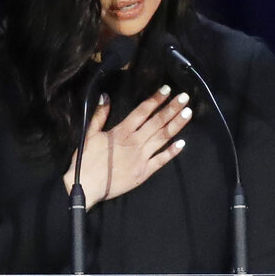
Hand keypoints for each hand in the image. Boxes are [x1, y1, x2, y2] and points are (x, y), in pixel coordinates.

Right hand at [64, 85, 191, 209]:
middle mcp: (135, 142)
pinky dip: (172, 152)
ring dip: (176, 125)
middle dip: (171, 108)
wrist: (86, 186)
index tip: (167, 89)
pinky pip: (160, 161)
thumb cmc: (86, 160)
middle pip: (157, 122)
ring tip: (188, 112)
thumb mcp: (89, 134)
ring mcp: (141, 158)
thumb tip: (106, 97)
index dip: (155, 99)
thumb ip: (100, 115)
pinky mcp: (144, 172)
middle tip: (185, 97)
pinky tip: (182, 143)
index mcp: (122, 132)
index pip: (142, 111)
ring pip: (162, 138)